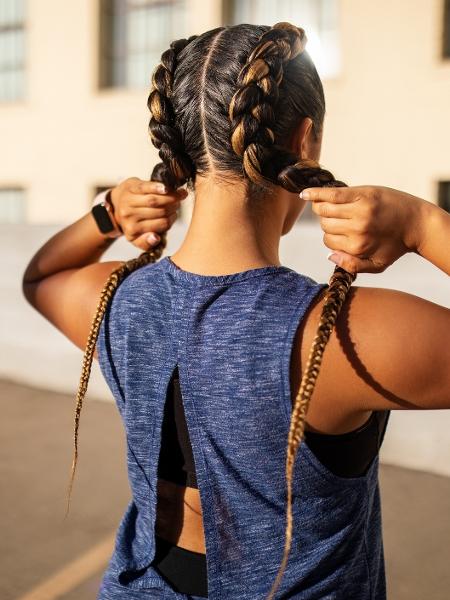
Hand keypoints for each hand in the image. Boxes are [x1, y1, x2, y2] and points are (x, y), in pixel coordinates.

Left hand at [110, 177, 187, 250]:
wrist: (117, 204)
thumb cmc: (132, 221)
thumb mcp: (137, 239)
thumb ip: (146, 243)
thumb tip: (156, 238)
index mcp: (132, 231)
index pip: (161, 225)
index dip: (172, 219)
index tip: (175, 215)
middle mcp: (128, 217)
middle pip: (159, 212)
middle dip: (173, 207)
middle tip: (177, 205)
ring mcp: (128, 201)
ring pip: (154, 201)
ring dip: (170, 198)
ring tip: (176, 197)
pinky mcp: (131, 188)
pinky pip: (146, 187)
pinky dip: (157, 187)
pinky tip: (166, 189)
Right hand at [300, 185, 423, 273]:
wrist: (417, 222)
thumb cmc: (396, 245)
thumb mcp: (377, 265)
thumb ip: (352, 266)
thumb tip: (329, 255)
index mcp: (358, 247)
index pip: (328, 241)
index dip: (332, 238)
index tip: (344, 234)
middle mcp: (357, 229)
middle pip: (324, 225)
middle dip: (328, 224)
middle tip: (343, 220)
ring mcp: (359, 210)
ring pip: (324, 210)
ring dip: (322, 209)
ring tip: (331, 208)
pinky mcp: (362, 194)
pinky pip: (331, 194)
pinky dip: (316, 193)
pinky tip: (305, 193)